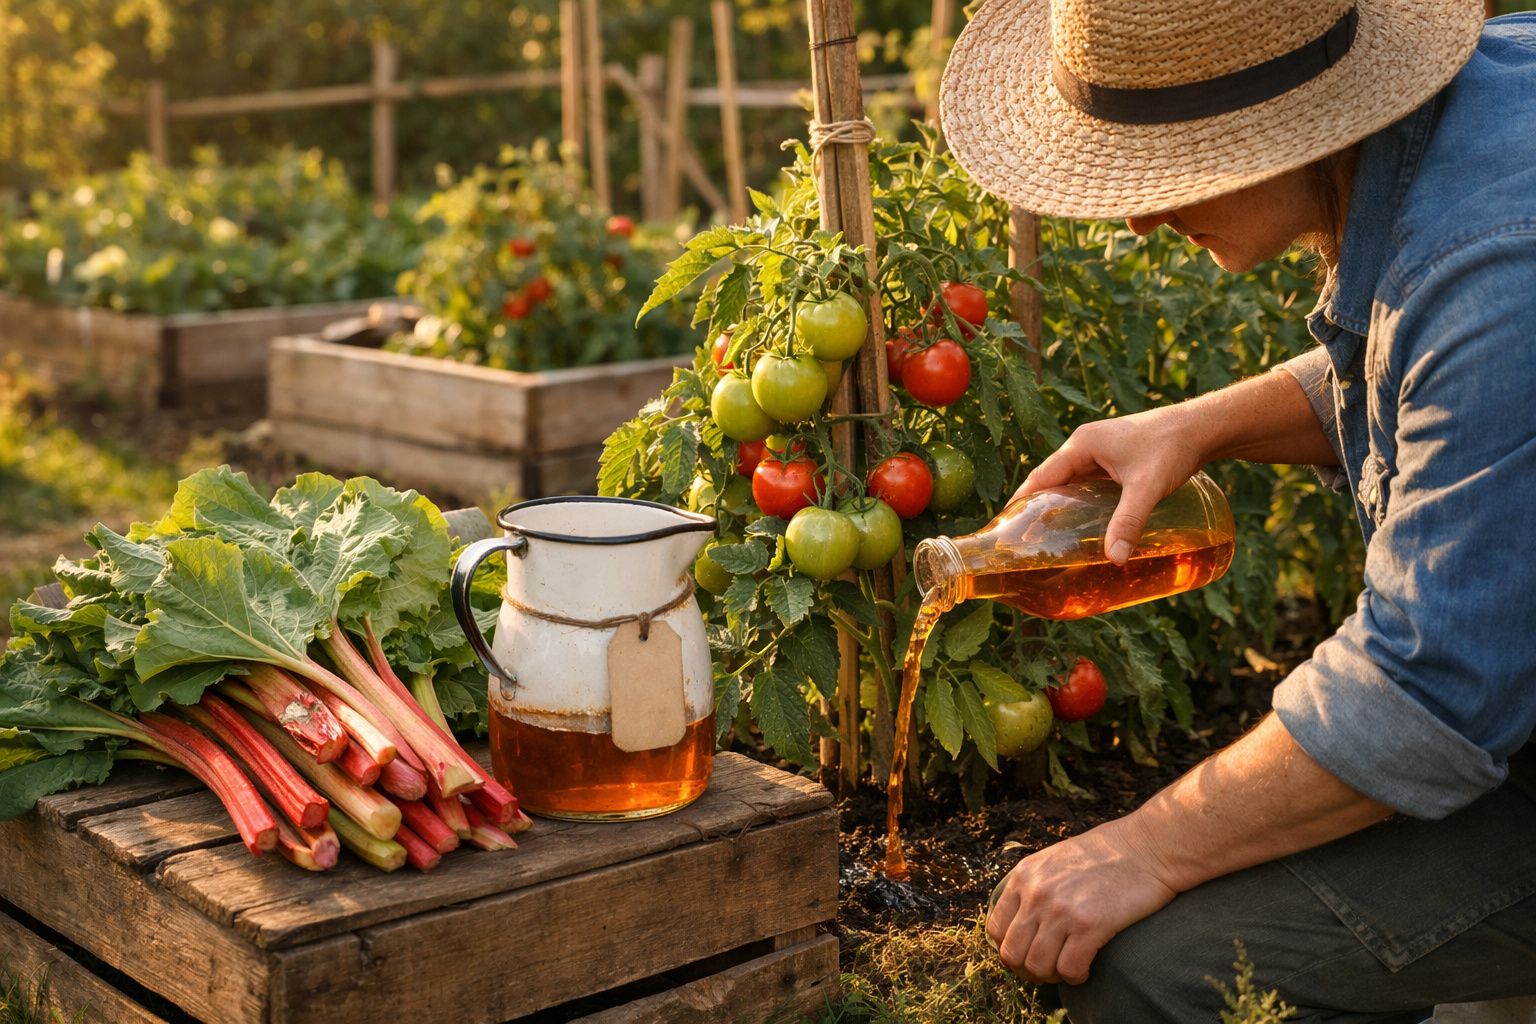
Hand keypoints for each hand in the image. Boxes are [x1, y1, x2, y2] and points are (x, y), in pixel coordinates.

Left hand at [986, 816, 1177, 984]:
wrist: (1146, 848)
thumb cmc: (1104, 854)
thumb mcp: (1052, 860)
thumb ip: (1032, 886)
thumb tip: (1020, 923)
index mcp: (1023, 876)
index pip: (995, 929)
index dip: (1009, 949)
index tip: (1026, 953)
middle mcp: (1036, 894)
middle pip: (1011, 954)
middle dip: (1027, 969)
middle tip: (1047, 968)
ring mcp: (1061, 910)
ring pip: (1037, 967)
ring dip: (1052, 975)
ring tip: (1067, 967)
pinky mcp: (1090, 925)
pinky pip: (1069, 969)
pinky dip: (1076, 976)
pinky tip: (1085, 968)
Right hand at [1014, 405, 1209, 563]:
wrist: (1202, 427)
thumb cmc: (1172, 447)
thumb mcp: (1146, 487)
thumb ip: (1129, 522)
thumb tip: (1114, 559)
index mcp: (1081, 445)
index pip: (1040, 477)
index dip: (1022, 502)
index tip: (1008, 527)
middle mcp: (1085, 445)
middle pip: (1052, 481)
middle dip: (1040, 509)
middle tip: (1029, 540)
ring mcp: (1101, 451)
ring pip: (1072, 483)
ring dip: (1062, 506)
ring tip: (1051, 536)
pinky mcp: (1116, 458)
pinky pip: (1089, 483)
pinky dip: (1082, 501)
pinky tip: (1085, 522)